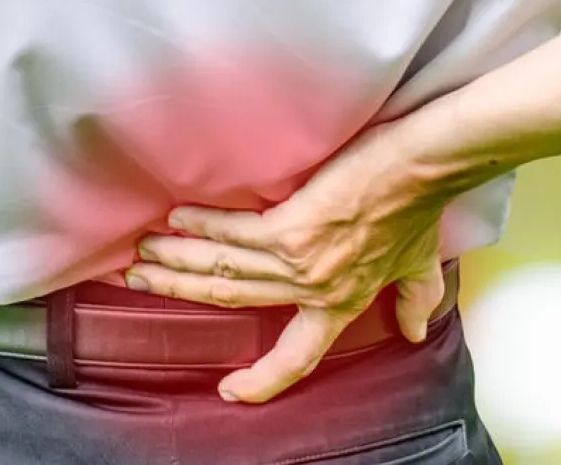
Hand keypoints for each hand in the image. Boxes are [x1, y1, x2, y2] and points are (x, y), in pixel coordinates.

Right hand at [125, 125, 452, 402]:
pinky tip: (174, 219)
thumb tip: (414, 332)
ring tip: (142, 255)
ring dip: (177, 262)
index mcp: (339, 306)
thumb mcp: (419, 267)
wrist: (419, 170)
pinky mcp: (289, 229)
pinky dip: (200, 225)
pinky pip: (232, 234)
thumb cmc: (418, 212)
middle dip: (179, 292)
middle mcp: (313, 291)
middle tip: (141, 282)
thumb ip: (413, 301)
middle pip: (234, 300)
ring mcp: (298, 263)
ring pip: (223, 270)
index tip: (231, 391)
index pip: (297, 357)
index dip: (264, 380)